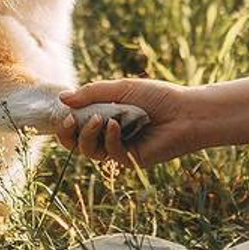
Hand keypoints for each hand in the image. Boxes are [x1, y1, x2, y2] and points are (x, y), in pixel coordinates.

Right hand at [57, 78, 192, 167]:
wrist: (186, 112)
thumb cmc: (157, 97)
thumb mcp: (121, 89)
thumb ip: (91, 94)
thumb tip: (61, 99)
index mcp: (105, 117)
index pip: (75, 125)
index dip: (65, 122)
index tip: (63, 112)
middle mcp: (109, 135)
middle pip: (76, 143)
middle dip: (68, 134)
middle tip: (69, 121)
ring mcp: (119, 149)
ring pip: (89, 150)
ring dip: (88, 134)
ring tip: (99, 118)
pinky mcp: (130, 160)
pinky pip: (110, 153)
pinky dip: (110, 138)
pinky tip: (116, 125)